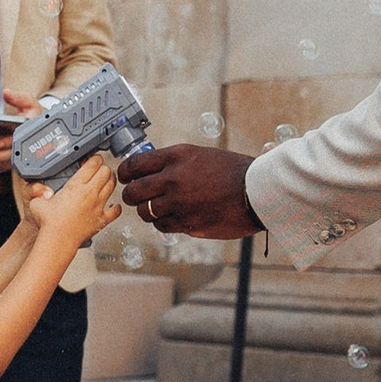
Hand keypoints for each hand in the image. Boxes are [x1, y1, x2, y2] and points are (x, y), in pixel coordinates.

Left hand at [0, 88, 35, 183]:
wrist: (45, 127)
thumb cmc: (35, 114)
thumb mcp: (30, 103)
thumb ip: (19, 98)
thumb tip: (6, 93)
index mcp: (30, 132)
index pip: (19, 140)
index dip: (8, 142)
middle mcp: (26, 146)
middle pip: (11, 155)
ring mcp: (21, 156)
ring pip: (5, 164)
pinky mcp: (14, 161)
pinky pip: (2, 167)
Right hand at [31, 154, 123, 247]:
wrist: (57, 240)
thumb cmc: (48, 223)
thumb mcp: (36, 202)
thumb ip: (36, 191)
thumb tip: (43, 189)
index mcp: (76, 186)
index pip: (93, 164)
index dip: (94, 158)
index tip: (92, 159)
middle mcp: (90, 194)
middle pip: (106, 172)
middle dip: (103, 167)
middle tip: (98, 169)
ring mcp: (98, 206)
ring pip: (112, 186)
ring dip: (110, 181)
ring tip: (106, 180)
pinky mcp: (101, 219)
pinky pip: (116, 211)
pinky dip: (116, 207)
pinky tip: (112, 204)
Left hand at [120, 141, 258, 238]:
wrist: (256, 191)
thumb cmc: (232, 172)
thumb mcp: (200, 155)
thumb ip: (174, 162)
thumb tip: (151, 170)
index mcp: (176, 157)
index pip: (134, 164)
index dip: (125, 172)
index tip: (125, 176)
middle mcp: (173, 179)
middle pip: (133, 192)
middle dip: (131, 195)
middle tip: (136, 195)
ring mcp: (179, 203)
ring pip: (145, 212)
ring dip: (147, 211)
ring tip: (157, 208)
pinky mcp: (187, 223)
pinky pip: (161, 226)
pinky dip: (163, 223)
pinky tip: (171, 217)